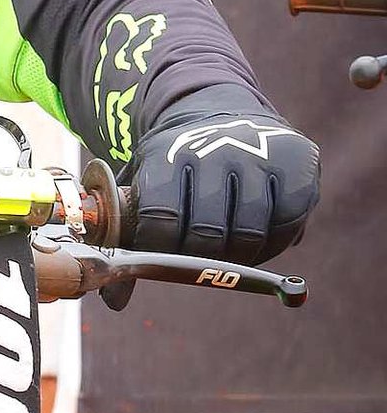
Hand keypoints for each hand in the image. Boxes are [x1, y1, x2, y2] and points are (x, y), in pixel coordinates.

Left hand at [128, 82, 319, 263]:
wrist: (221, 114)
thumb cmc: (177, 165)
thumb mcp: (145, 181)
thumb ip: (129, 232)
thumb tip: (114, 297)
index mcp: (168, 154)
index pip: (160, 218)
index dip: (159, 250)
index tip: (159, 257)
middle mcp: (216, 149)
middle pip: (207, 233)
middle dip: (197, 259)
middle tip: (195, 261)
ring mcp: (260, 156)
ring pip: (249, 234)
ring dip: (236, 257)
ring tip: (225, 255)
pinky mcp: (298, 166)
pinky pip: (286, 226)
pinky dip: (271, 246)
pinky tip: (255, 243)